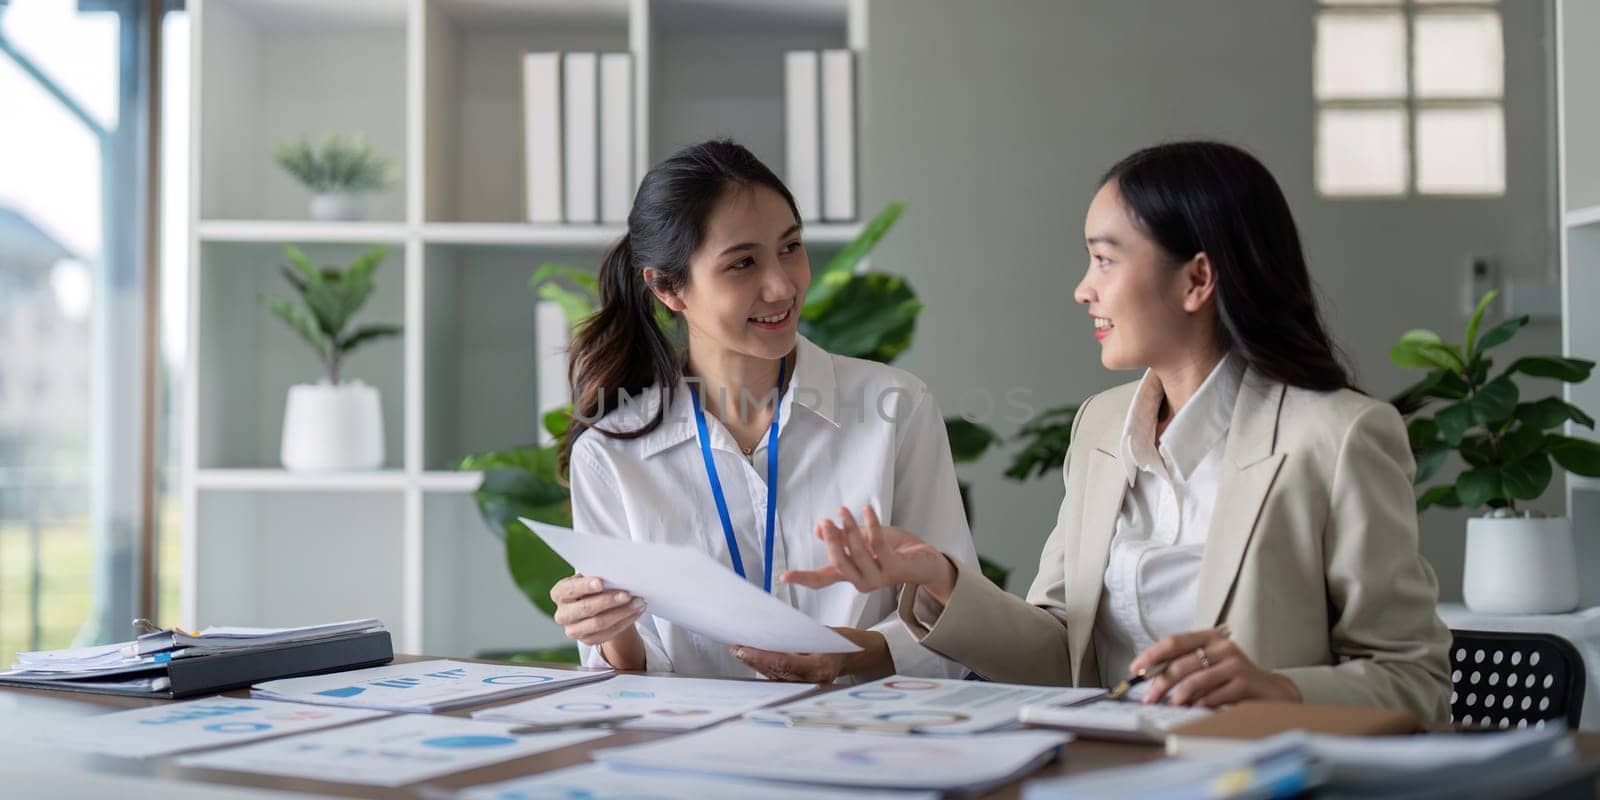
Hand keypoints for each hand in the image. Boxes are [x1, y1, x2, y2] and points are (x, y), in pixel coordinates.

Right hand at [550, 575, 646, 668]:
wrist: (596, 607)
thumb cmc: (593, 587)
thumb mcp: (590, 579)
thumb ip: (597, 577)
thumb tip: (616, 575)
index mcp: (559, 594)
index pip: (570, 590)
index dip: (585, 586)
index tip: (601, 582)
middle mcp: (562, 614)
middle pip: (586, 608)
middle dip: (608, 601)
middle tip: (627, 594)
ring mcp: (573, 630)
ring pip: (599, 623)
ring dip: (622, 612)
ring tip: (638, 603)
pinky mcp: (587, 641)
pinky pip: (609, 633)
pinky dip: (625, 621)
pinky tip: (636, 612)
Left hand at [730, 627, 892, 682]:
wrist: (851, 656)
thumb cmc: (837, 642)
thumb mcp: (820, 634)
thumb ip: (797, 637)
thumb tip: (770, 633)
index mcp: (819, 667)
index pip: (784, 662)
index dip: (761, 656)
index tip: (744, 648)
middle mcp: (811, 681)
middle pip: (774, 671)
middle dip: (753, 659)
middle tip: (736, 648)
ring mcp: (805, 687)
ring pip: (773, 676)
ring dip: (755, 664)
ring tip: (739, 650)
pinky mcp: (799, 687)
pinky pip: (777, 677)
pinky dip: (763, 668)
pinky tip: (751, 658)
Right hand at [779, 506, 957, 601]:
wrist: (925, 560)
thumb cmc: (893, 549)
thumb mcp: (862, 539)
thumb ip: (842, 537)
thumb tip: (819, 528)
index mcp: (851, 574)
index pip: (822, 579)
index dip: (802, 578)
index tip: (782, 577)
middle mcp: (861, 581)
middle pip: (838, 564)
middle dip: (830, 542)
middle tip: (825, 522)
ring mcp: (878, 578)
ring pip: (857, 554)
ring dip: (849, 530)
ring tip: (843, 511)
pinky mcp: (894, 569)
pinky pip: (878, 545)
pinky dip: (871, 525)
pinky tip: (868, 510)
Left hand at [1130, 628, 1300, 707]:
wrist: (1270, 690)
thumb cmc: (1232, 677)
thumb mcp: (1209, 665)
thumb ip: (1185, 666)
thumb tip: (1151, 678)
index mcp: (1209, 637)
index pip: (1173, 641)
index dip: (1152, 655)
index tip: (1136, 669)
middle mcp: (1222, 646)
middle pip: (1181, 664)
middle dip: (1160, 683)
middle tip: (1148, 698)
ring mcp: (1234, 664)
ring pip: (1194, 680)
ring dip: (1177, 696)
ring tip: (1169, 706)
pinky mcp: (1244, 682)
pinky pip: (1212, 696)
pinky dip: (1197, 705)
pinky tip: (1191, 710)